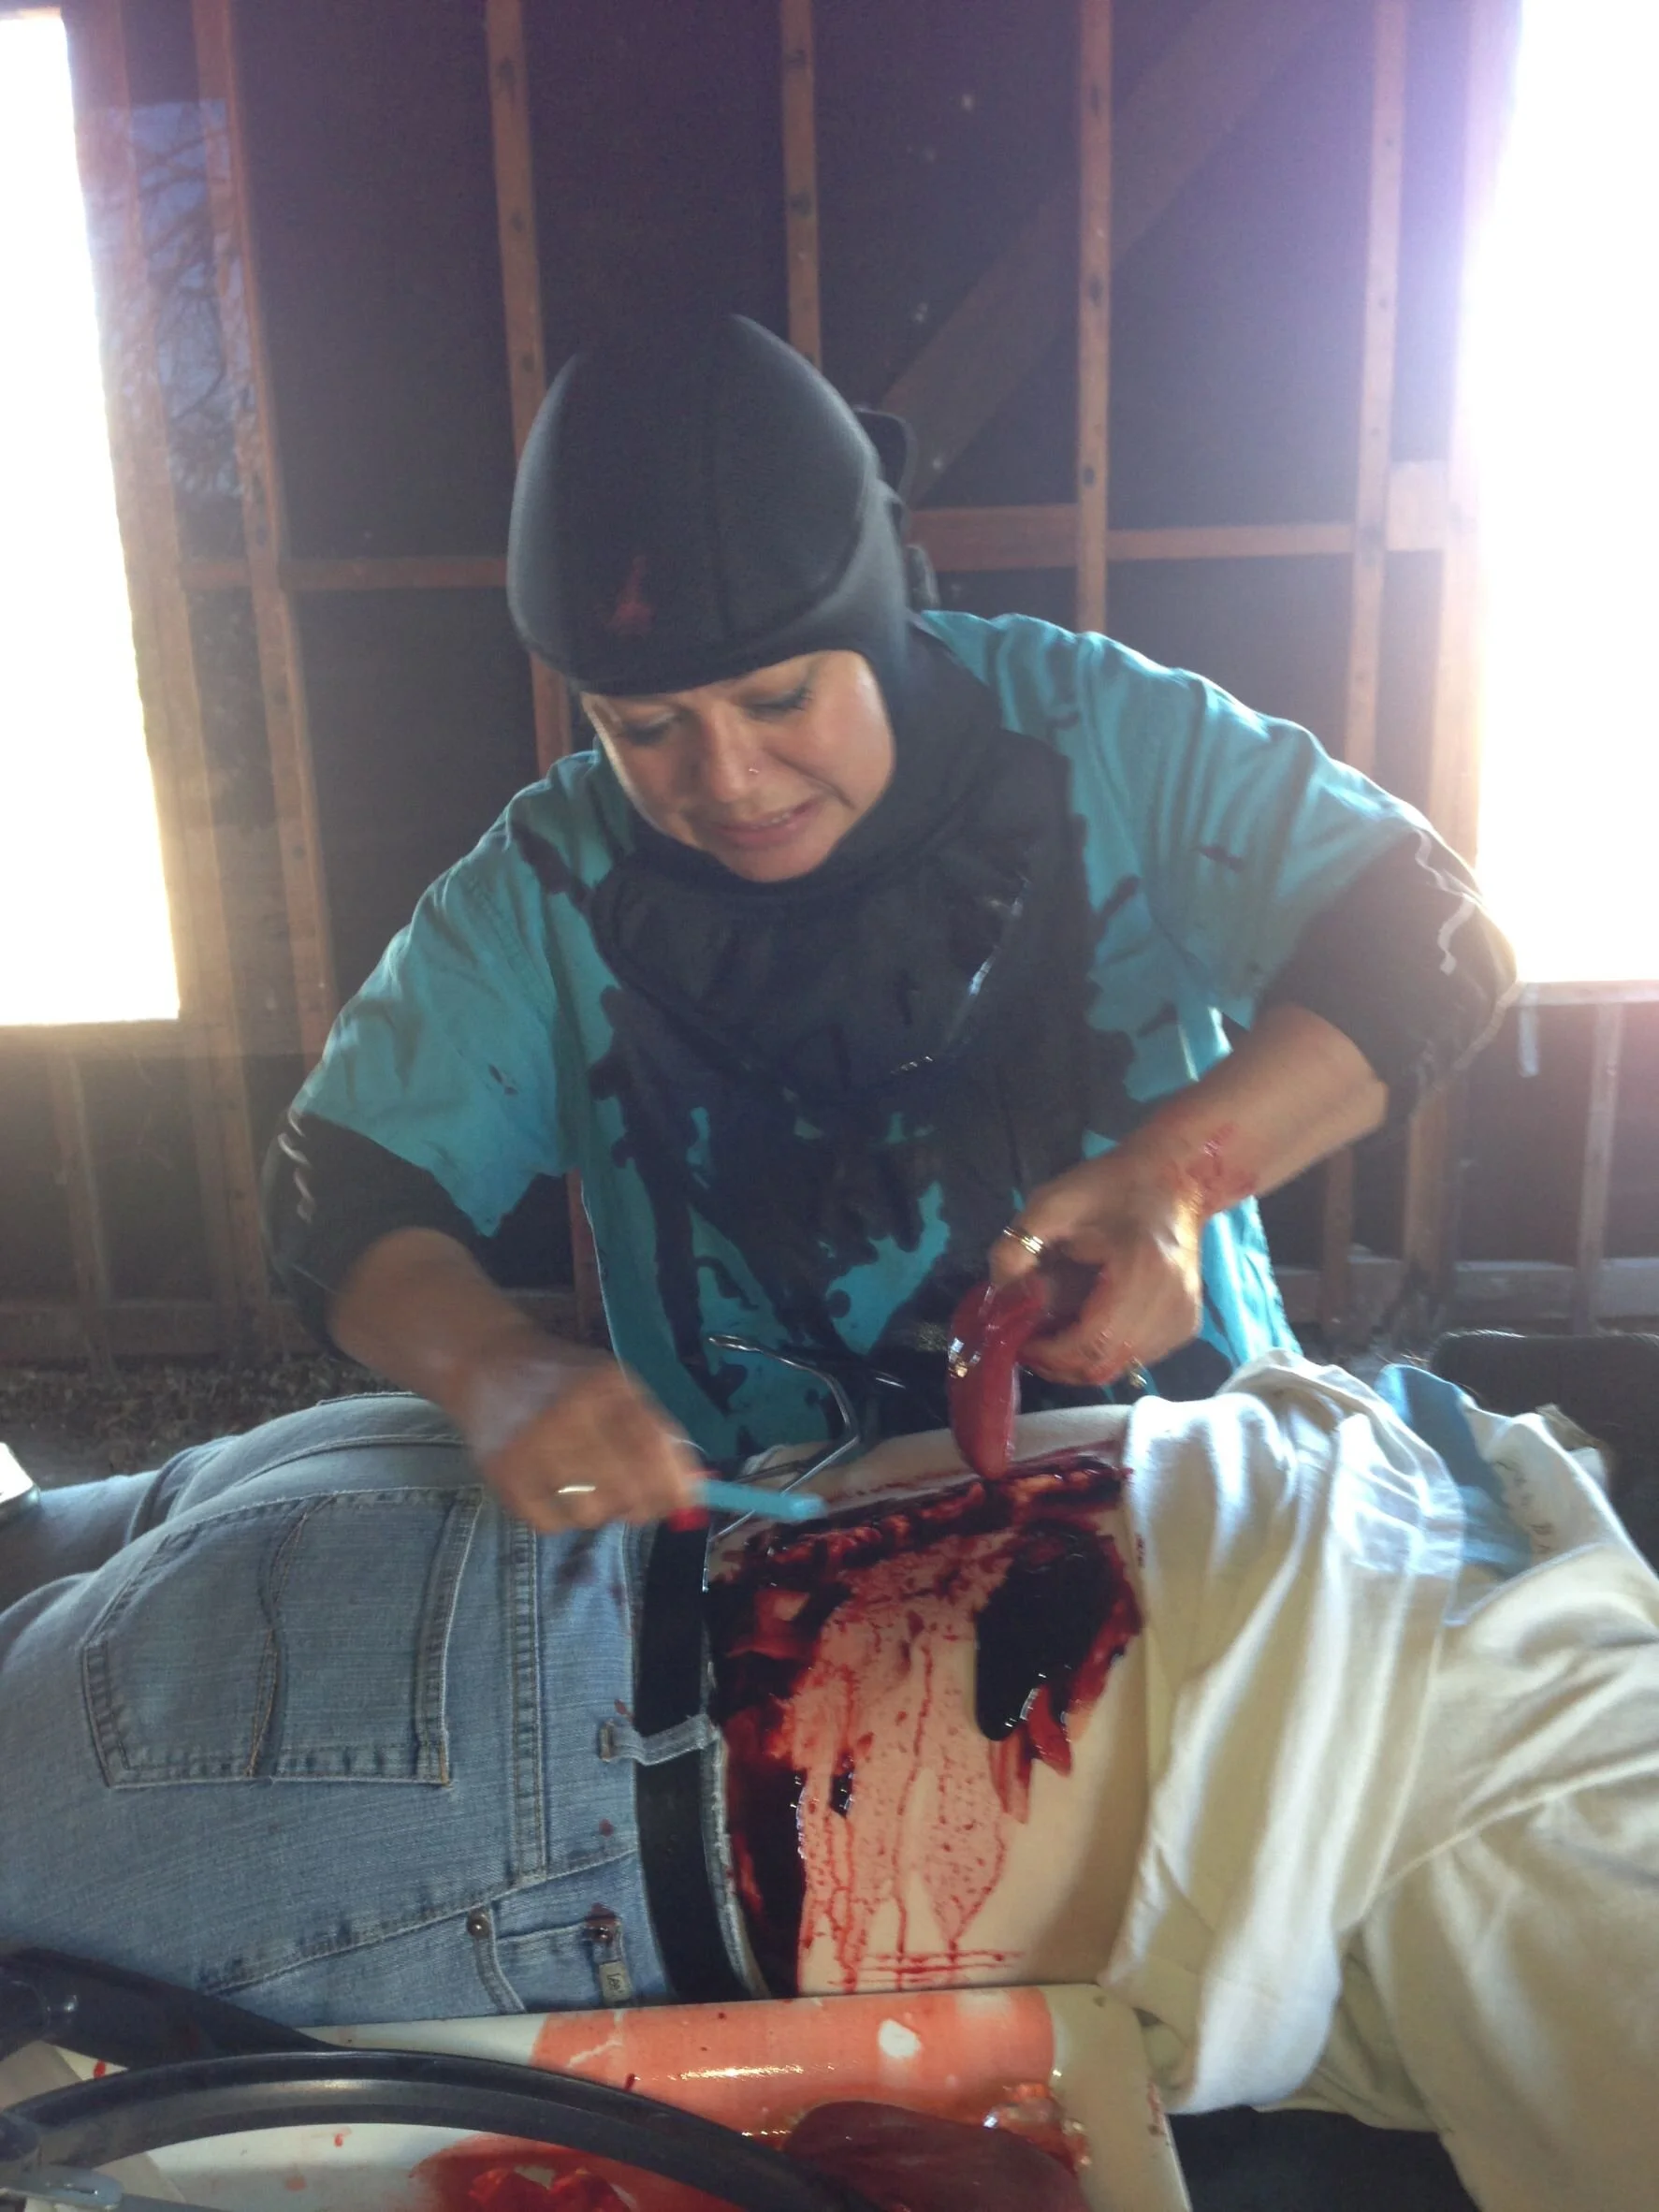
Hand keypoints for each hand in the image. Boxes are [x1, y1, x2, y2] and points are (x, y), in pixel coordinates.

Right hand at [453, 1322, 701, 1531]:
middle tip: (638, 1504)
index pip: (652, 1448)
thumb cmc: (566, 1379)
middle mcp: (567, 1413)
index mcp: (604, 1385)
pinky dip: (562, 1518)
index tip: (684, 1504)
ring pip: (589, 1513)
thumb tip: (694, 1491)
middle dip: (642, 1505)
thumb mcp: (615, 1385)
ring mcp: (530, 1445)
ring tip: (592, 1489)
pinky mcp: (501, 1473)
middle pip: (625, 1488)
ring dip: (600, 1512)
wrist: (487, 1363)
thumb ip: (657, 1433)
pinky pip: (549, 1524)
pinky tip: (558, 1492)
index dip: (673, 1485)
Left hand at [987, 1145, 1206, 1386]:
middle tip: (1028, 1342)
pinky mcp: (1186, 1326)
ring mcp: (1184, 1320)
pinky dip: (1103, 1352)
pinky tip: (1084, 1325)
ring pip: (1118, 1368)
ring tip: (1053, 1331)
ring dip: (1078, 1360)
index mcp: (1143, 1270)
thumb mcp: (1051, 1203)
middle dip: (1057, 1362)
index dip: (1048, 1353)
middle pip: (1103, 1364)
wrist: (1176, 1179)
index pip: (1092, 1342)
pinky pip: (1134, 1358)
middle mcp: (1173, 1305)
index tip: (1018, 1340)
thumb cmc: (1112, 1186)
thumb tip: (999, 1300)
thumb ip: (1016, 1249)